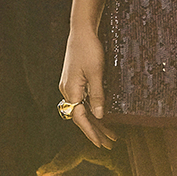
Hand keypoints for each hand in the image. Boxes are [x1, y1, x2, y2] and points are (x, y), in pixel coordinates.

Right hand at [59, 22, 116, 148]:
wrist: (81, 31)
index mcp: (71, 91)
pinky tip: (100, 117)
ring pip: (82, 110)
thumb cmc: (89, 49)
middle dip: (95, 131)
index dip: (91, 132)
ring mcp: (69, 87)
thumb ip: (97, 95)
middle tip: (110, 144)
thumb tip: (99, 115)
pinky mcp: (73, 82)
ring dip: (95, 122)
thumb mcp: (96, 73)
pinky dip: (92, 110)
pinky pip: (82, 101)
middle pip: (81, 117)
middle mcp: (67, 91)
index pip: (81, 118)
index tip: (100, 143)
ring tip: (109, 134)